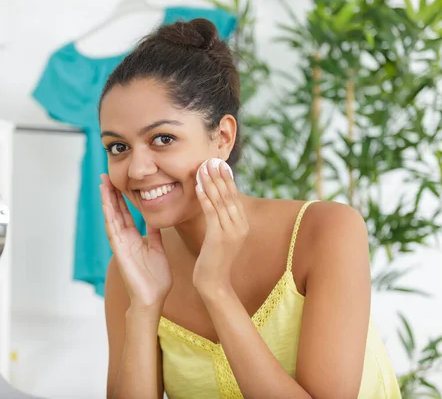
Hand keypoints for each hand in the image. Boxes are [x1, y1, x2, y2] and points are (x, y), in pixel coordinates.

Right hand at [100, 174, 172, 311]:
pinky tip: (106, 205)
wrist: (153, 298)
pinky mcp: (120, 252)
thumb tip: (155, 221)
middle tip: (105, 176)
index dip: (121, 197)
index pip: (125, 213)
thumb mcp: (157, 249)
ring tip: (103, 184)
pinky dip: (110, 217)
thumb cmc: (155, 278)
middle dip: (110, 194)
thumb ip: (154, 234)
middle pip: (115, 212)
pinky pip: (113, 232)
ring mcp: (120, 245)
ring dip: (107, 201)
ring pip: (111, 218)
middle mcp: (124, 239)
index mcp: (133, 238)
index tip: (118, 182)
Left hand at [193, 160, 248, 291]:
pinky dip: (205, 198)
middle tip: (212, 159)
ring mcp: (231, 232)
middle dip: (220, 176)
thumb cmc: (213, 260)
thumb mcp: (220, 237)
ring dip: (212, 182)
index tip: (219, 164)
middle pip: (229, 195)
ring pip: (221, 201)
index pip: (234, 197)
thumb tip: (214, 203)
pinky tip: (199, 186)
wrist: (214, 283)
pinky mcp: (219, 237)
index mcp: (242, 225)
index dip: (226, 179)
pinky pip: (212, 213)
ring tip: (204, 167)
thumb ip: (220, 220)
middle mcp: (240, 226)